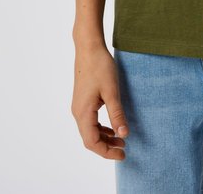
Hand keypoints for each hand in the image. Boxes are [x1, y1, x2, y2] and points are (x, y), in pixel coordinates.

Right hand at [71, 42, 129, 160]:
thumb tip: (124, 134)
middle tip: (124, 150)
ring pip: (90, 131)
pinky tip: (113, 127)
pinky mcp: (83, 101)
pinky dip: (101, 128)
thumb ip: (117, 114)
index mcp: (83, 113)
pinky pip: (90, 122)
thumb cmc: (100, 67)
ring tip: (121, 140)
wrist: (89, 48)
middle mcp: (78, 113)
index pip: (92, 142)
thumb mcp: (112, 91)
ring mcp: (79, 107)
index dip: (106, 152)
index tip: (123, 154)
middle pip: (90, 139)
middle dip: (106, 147)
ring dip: (105, 138)